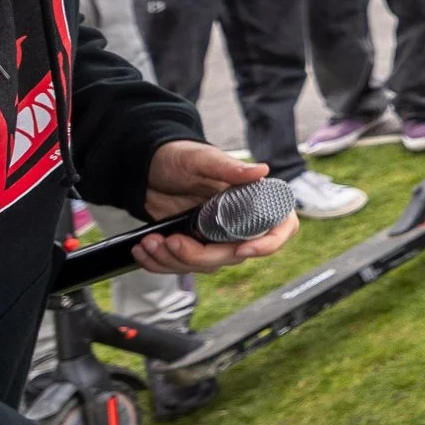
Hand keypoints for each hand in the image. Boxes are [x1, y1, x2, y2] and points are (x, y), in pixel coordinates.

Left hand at [136, 142, 296, 273]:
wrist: (146, 169)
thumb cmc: (179, 157)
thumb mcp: (203, 160)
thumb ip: (229, 167)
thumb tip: (261, 171)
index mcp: (252, 199)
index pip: (280, 227)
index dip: (268, 243)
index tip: (242, 248)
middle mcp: (238, 222)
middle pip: (234, 255)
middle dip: (199, 256)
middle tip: (173, 241)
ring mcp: (214, 237)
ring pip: (205, 265)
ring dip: (173, 260)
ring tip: (150, 241)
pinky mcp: (191, 246)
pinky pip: (181, 266)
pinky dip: (159, 263)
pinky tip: (144, 250)